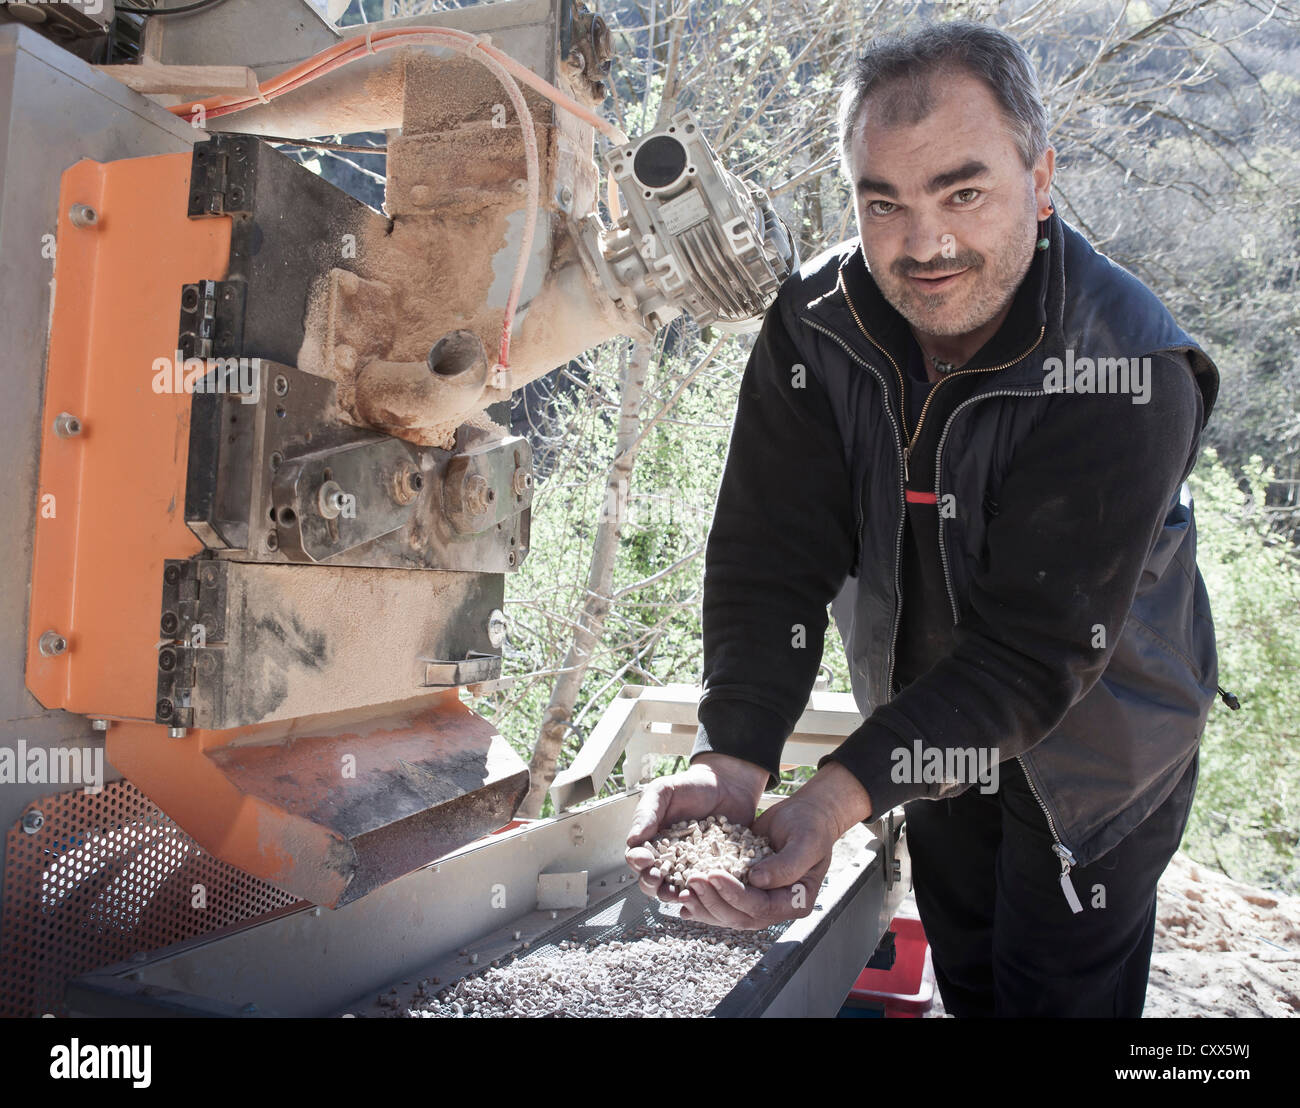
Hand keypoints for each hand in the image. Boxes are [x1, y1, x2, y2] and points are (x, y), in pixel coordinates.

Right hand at [624, 753, 766, 902]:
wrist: (728, 785)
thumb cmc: (692, 786)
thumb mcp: (664, 791)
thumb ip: (647, 812)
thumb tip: (632, 839)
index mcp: (652, 841)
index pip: (637, 858)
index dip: (637, 862)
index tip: (643, 859)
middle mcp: (669, 859)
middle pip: (653, 880)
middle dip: (652, 883)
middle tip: (657, 878)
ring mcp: (691, 868)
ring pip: (676, 890)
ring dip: (674, 895)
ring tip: (678, 892)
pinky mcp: (713, 872)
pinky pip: (706, 888)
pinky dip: (702, 893)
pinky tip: (704, 890)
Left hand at [678, 762, 871, 929]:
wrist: (805, 816)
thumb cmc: (810, 827)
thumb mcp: (805, 842)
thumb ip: (787, 864)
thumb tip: (758, 880)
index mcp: (795, 901)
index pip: (761, 907)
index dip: (736, 894)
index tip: (714, 875)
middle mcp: (776, 906)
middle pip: (741, 916)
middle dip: (714, 901)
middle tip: (692, 880)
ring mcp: (758, 900)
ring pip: (727, 914)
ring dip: (704, 904)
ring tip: (682, 891)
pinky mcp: (744, 889)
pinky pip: (722, 902)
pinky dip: (703, 901)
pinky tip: (682, 895)